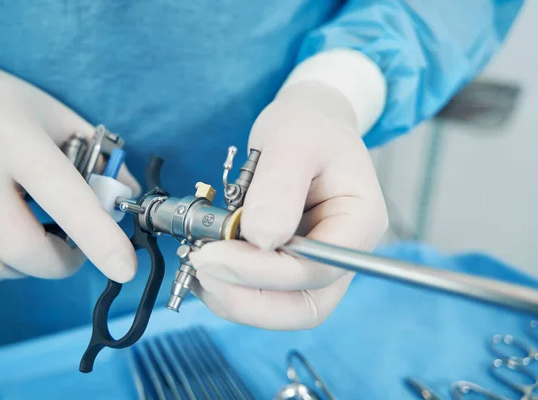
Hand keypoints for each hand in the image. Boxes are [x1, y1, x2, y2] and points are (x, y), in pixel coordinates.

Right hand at [0, 48, 139, 280]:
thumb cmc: (3, 103)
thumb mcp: (56, 115)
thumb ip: (96, 157)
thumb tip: (126, 198)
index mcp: (16, 139)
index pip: (65, 199)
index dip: (99, 240)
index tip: (125, 268)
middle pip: (21, 248)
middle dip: (61, 263)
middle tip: (76, 251)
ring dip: (28, 267)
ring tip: (42, 241)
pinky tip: (7, 244)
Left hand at [190, 82, 387, 328]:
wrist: (306, 123)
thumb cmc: (308, 125)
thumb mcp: (293, 141)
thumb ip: (280, 187)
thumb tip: (259, 240)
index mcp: (358, 223)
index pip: (317, 270)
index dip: (263, 272)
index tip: (212, 253)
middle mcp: (342, 254)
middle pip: (303, 307)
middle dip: (247, 300)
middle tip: (201, 268)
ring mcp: (316, 264)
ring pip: (280, 308)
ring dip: (233, 298)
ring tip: (197, 262)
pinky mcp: (289, 265)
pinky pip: (263, 294)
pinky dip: (229, 288)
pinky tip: (205, 262)